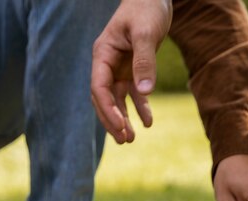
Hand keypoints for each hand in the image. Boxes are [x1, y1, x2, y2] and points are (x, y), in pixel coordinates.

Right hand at [91, 0, 171, 143]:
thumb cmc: (146, 8)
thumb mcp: (146, 32)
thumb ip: (144, 61)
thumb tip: (145, 91)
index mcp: (103, 55)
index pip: (99, 88)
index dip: (107, 109)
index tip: (120, 125)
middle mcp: (107, 64)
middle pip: (104, 99)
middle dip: (112, 121)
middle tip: (124, 140)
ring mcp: (119, 68)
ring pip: (116, 100)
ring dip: (123, 119)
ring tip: (131, 139)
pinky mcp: (133, 69)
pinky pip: (133, 94)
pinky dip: (140, 108)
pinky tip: (148, 122)